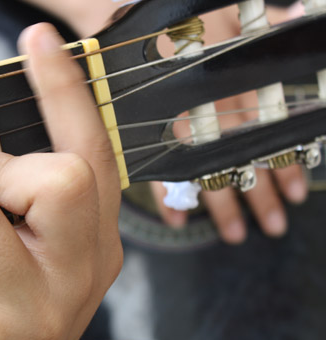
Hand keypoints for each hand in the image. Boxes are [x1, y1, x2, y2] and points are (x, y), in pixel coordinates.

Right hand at [152, 3, 307, 243]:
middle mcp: (200, 112)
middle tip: (273, 226)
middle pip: (233, 160)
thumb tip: (295, 19)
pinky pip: (153, 171)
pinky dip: (165, 198)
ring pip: (201, 172)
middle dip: (255, 196)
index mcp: (222, 85)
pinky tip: (176, 220)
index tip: (297, 191)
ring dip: (220, 206)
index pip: (258, 131)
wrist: (127, 27)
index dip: (280, 163)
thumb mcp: (226, 19)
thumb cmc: (177, 24)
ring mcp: (173, 127)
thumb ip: (260, 26)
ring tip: (236, 233)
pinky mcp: (145, 135)